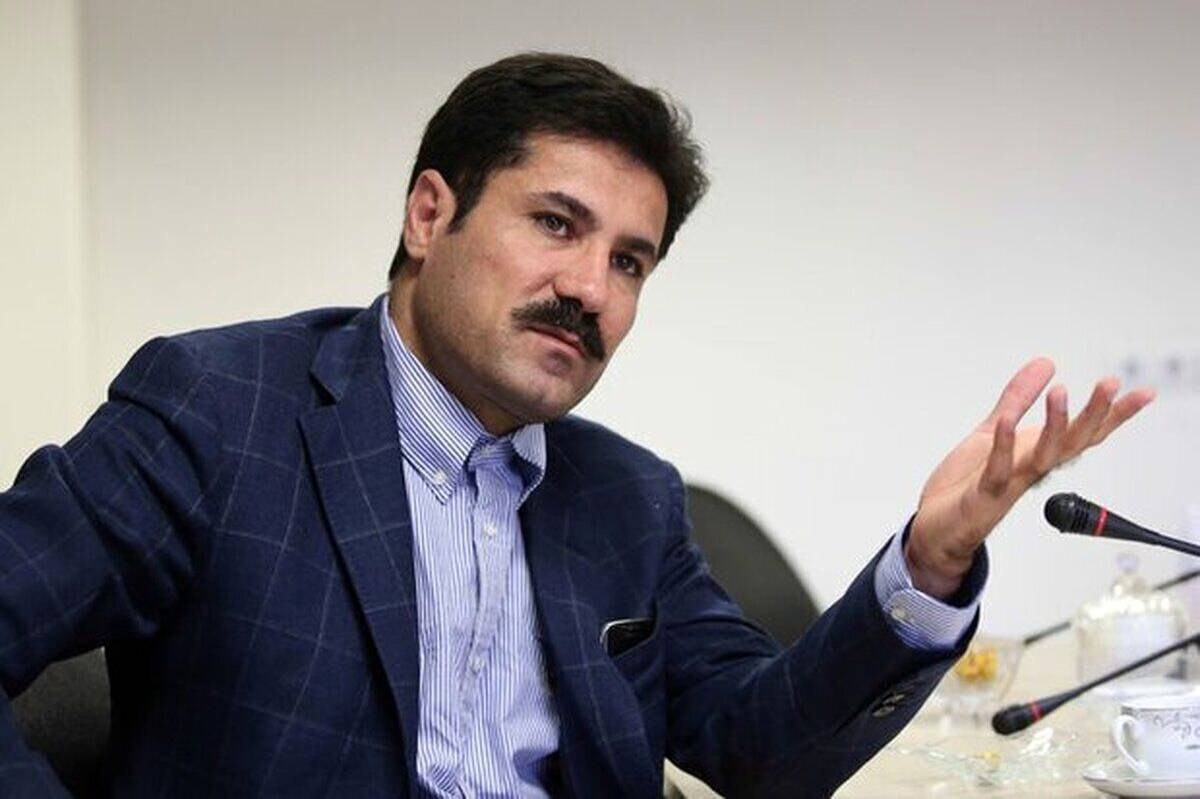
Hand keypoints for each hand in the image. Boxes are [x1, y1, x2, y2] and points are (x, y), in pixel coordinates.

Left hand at [906, 357, 1155, 598]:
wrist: (936, 531)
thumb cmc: (966, 484)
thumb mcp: (991, 431)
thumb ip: (1017, 399)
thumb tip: (1045, 363)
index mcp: (1035, 453)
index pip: (1081, 432)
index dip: (1112, 414)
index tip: (1143, 392)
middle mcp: (1030, 469)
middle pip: (1072, 442)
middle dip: (1094, 415)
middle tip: (1110, 384)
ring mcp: (1009, 484)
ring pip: (1043, 457)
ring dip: (1055, 426)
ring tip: (1061, 392)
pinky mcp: (984, 496)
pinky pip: (998, 470)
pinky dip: (1004, 446)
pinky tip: (1007, 422)